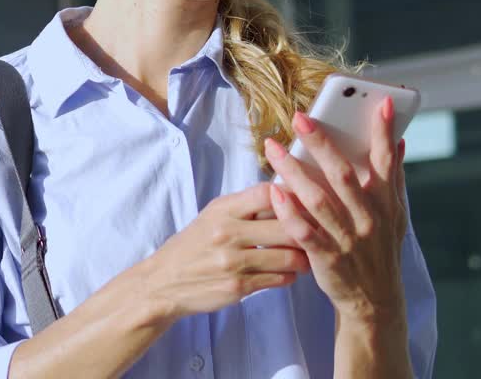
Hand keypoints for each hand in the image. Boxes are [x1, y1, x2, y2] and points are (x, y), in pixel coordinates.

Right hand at [138, 183, 309, 320]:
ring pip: (289, 257)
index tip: (303, 203)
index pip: (267, 193)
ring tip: (304, 256)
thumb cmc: (192, 246)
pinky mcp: (239, 287)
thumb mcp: (212, 217)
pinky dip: (289, 276)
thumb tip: (286, 195)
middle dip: (306, 230)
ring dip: (303, 258)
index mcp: (222, 210)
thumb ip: (245, 207)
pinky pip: (280, 279)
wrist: (164, 282)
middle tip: (316, 233)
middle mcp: (227, 233)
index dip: (291, 196)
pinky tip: (286, 273)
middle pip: (287, 225)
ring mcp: (233, 262)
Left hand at [264, 98, 408, 322]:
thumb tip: (398, 141)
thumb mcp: (395, 216)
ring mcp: (348, 239)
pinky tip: (273, 193)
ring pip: (319, 200)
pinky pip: (305, 232)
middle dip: (323, 144)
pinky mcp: (328, 259)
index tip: (380, 101)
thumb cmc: (379, 249)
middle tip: (300, 117)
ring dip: (294, 171)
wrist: (374, 301)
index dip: (384, 132)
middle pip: (344, 175)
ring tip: (272, 148)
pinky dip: (289, 213)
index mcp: (386, 204)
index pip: (386, 162)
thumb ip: (393, 179)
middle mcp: (369, 219)